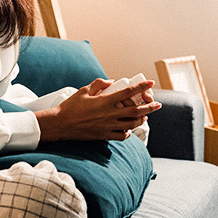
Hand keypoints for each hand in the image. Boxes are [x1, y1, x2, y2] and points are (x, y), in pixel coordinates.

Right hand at [35, 78, 161, 141]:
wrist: (60, 124)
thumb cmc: (70, 107)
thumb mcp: (83, 91)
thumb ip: (98, 84)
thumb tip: (111, 82)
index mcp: (105, 101)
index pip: (128, 92)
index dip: (141, 87)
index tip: (151, 83)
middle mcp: (109, 114)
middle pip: (135, 111)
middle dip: (149, 107)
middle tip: (158, 104)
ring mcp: (108, 126)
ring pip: (131, 124)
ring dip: (141, 120)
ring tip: (145, 116)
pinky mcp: (104, 136)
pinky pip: (121, 136)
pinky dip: (128, 133)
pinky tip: (129, 129)